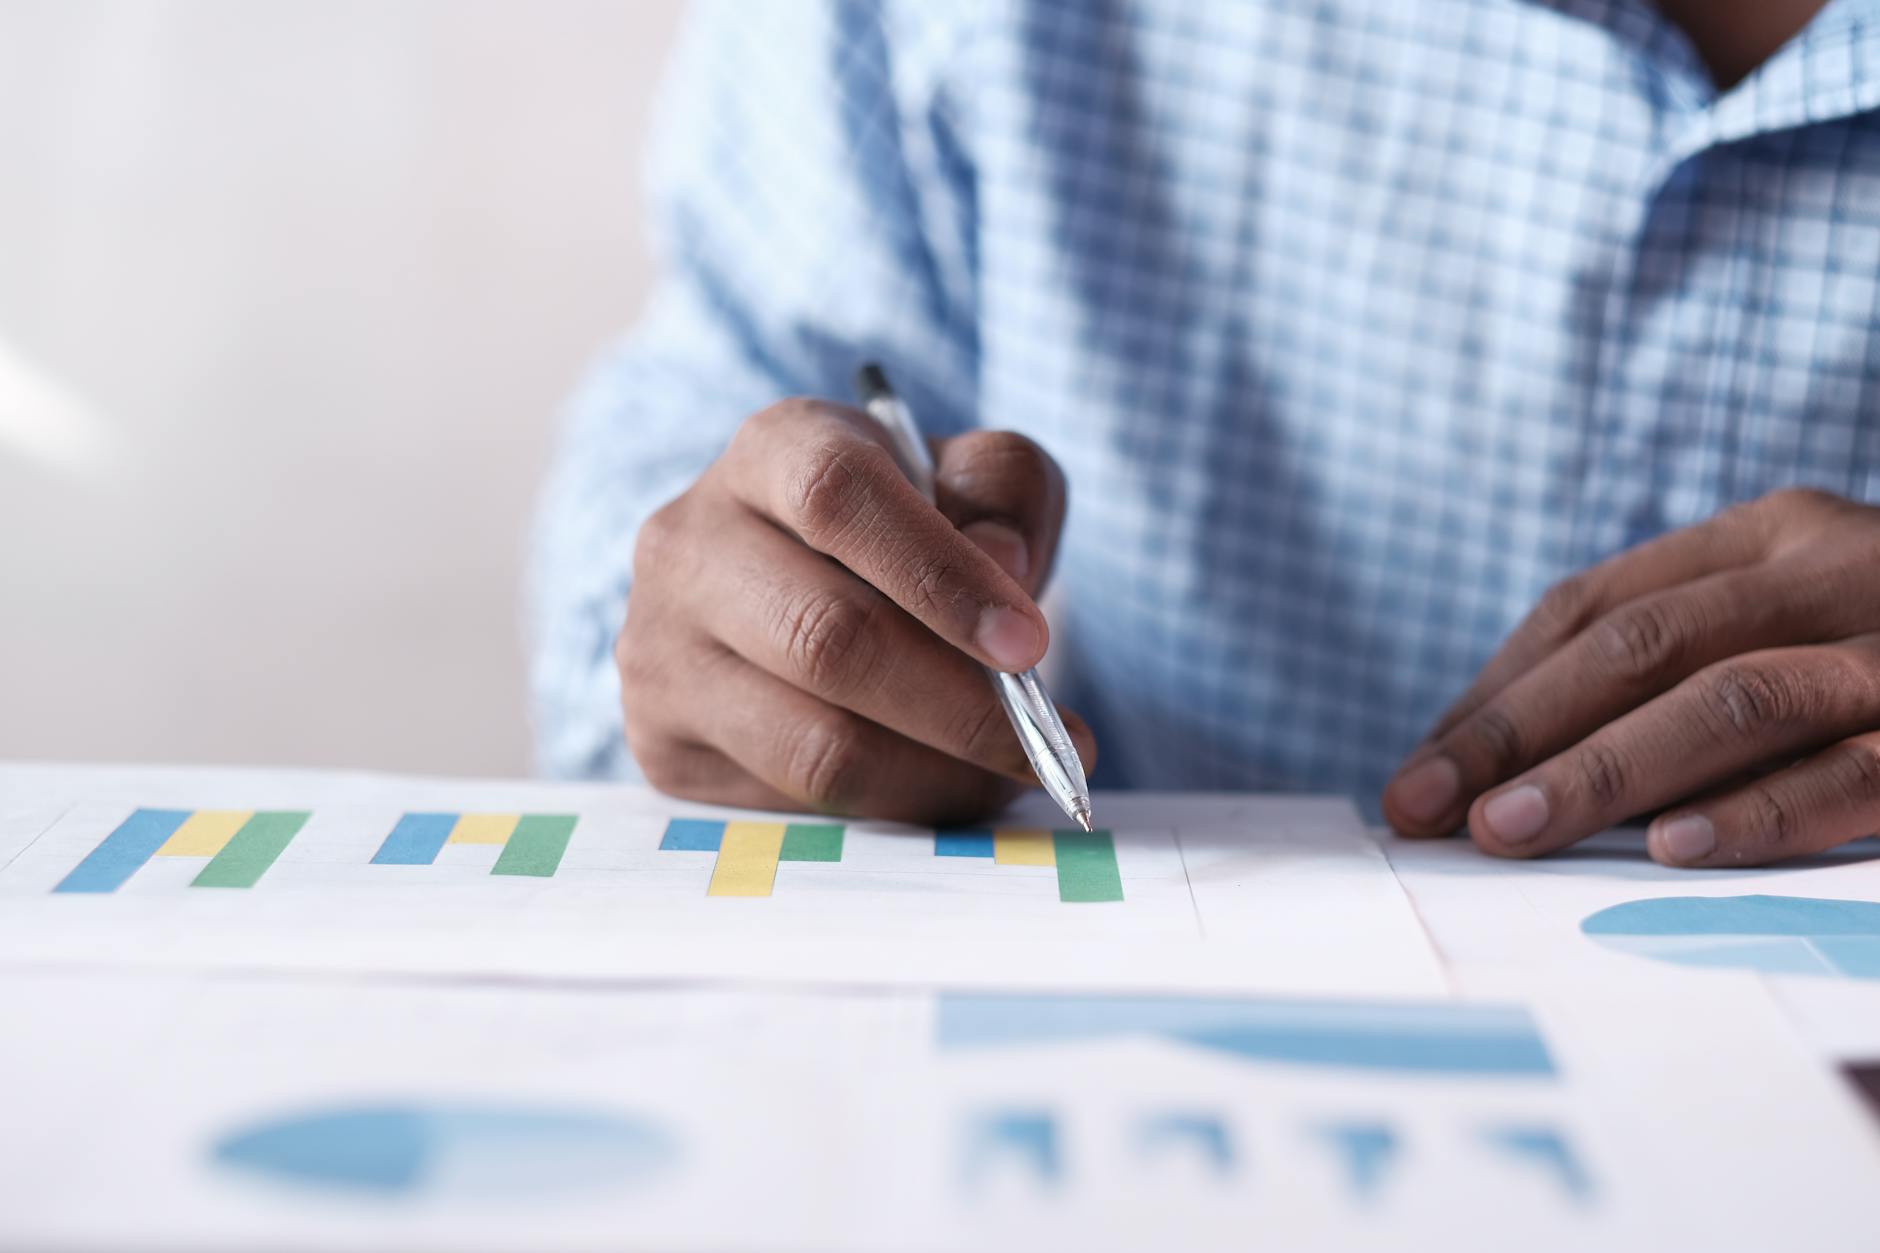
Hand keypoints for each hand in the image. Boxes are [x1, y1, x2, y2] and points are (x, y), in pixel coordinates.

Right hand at [617, 397, 1092, 824]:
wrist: (792, 585)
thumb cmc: (901, 527)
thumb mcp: (967, 476)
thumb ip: (1002, 491)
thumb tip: (1003, 562)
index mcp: (770, 452)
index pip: (837, 498)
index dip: (938, 575)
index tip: (1028, 644)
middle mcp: (690, 545)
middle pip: (827, 639)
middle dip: (960, 706)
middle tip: (1050, 742)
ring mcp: (662, 651)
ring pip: (814, 744)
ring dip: (937, 774)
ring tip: (1008, 773)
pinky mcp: (666, 744)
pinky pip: (796, 803)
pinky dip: (896, 806)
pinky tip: (944, 784)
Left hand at [1383, 488, 1879, 866]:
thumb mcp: (1788, 620)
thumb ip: (1678, 665)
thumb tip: (1498, 764)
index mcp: (1770, 535)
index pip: (1593, 605)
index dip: (1496, 690)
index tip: (1419, 771)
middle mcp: (1836, 565)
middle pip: (1641, 644)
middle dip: (1520, 732)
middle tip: (1429, 809)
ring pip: (1735, 697)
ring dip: (1609, 771)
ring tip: (1513, 833)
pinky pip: (1857, 769)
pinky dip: (1762, 812)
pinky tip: (1675, 851)